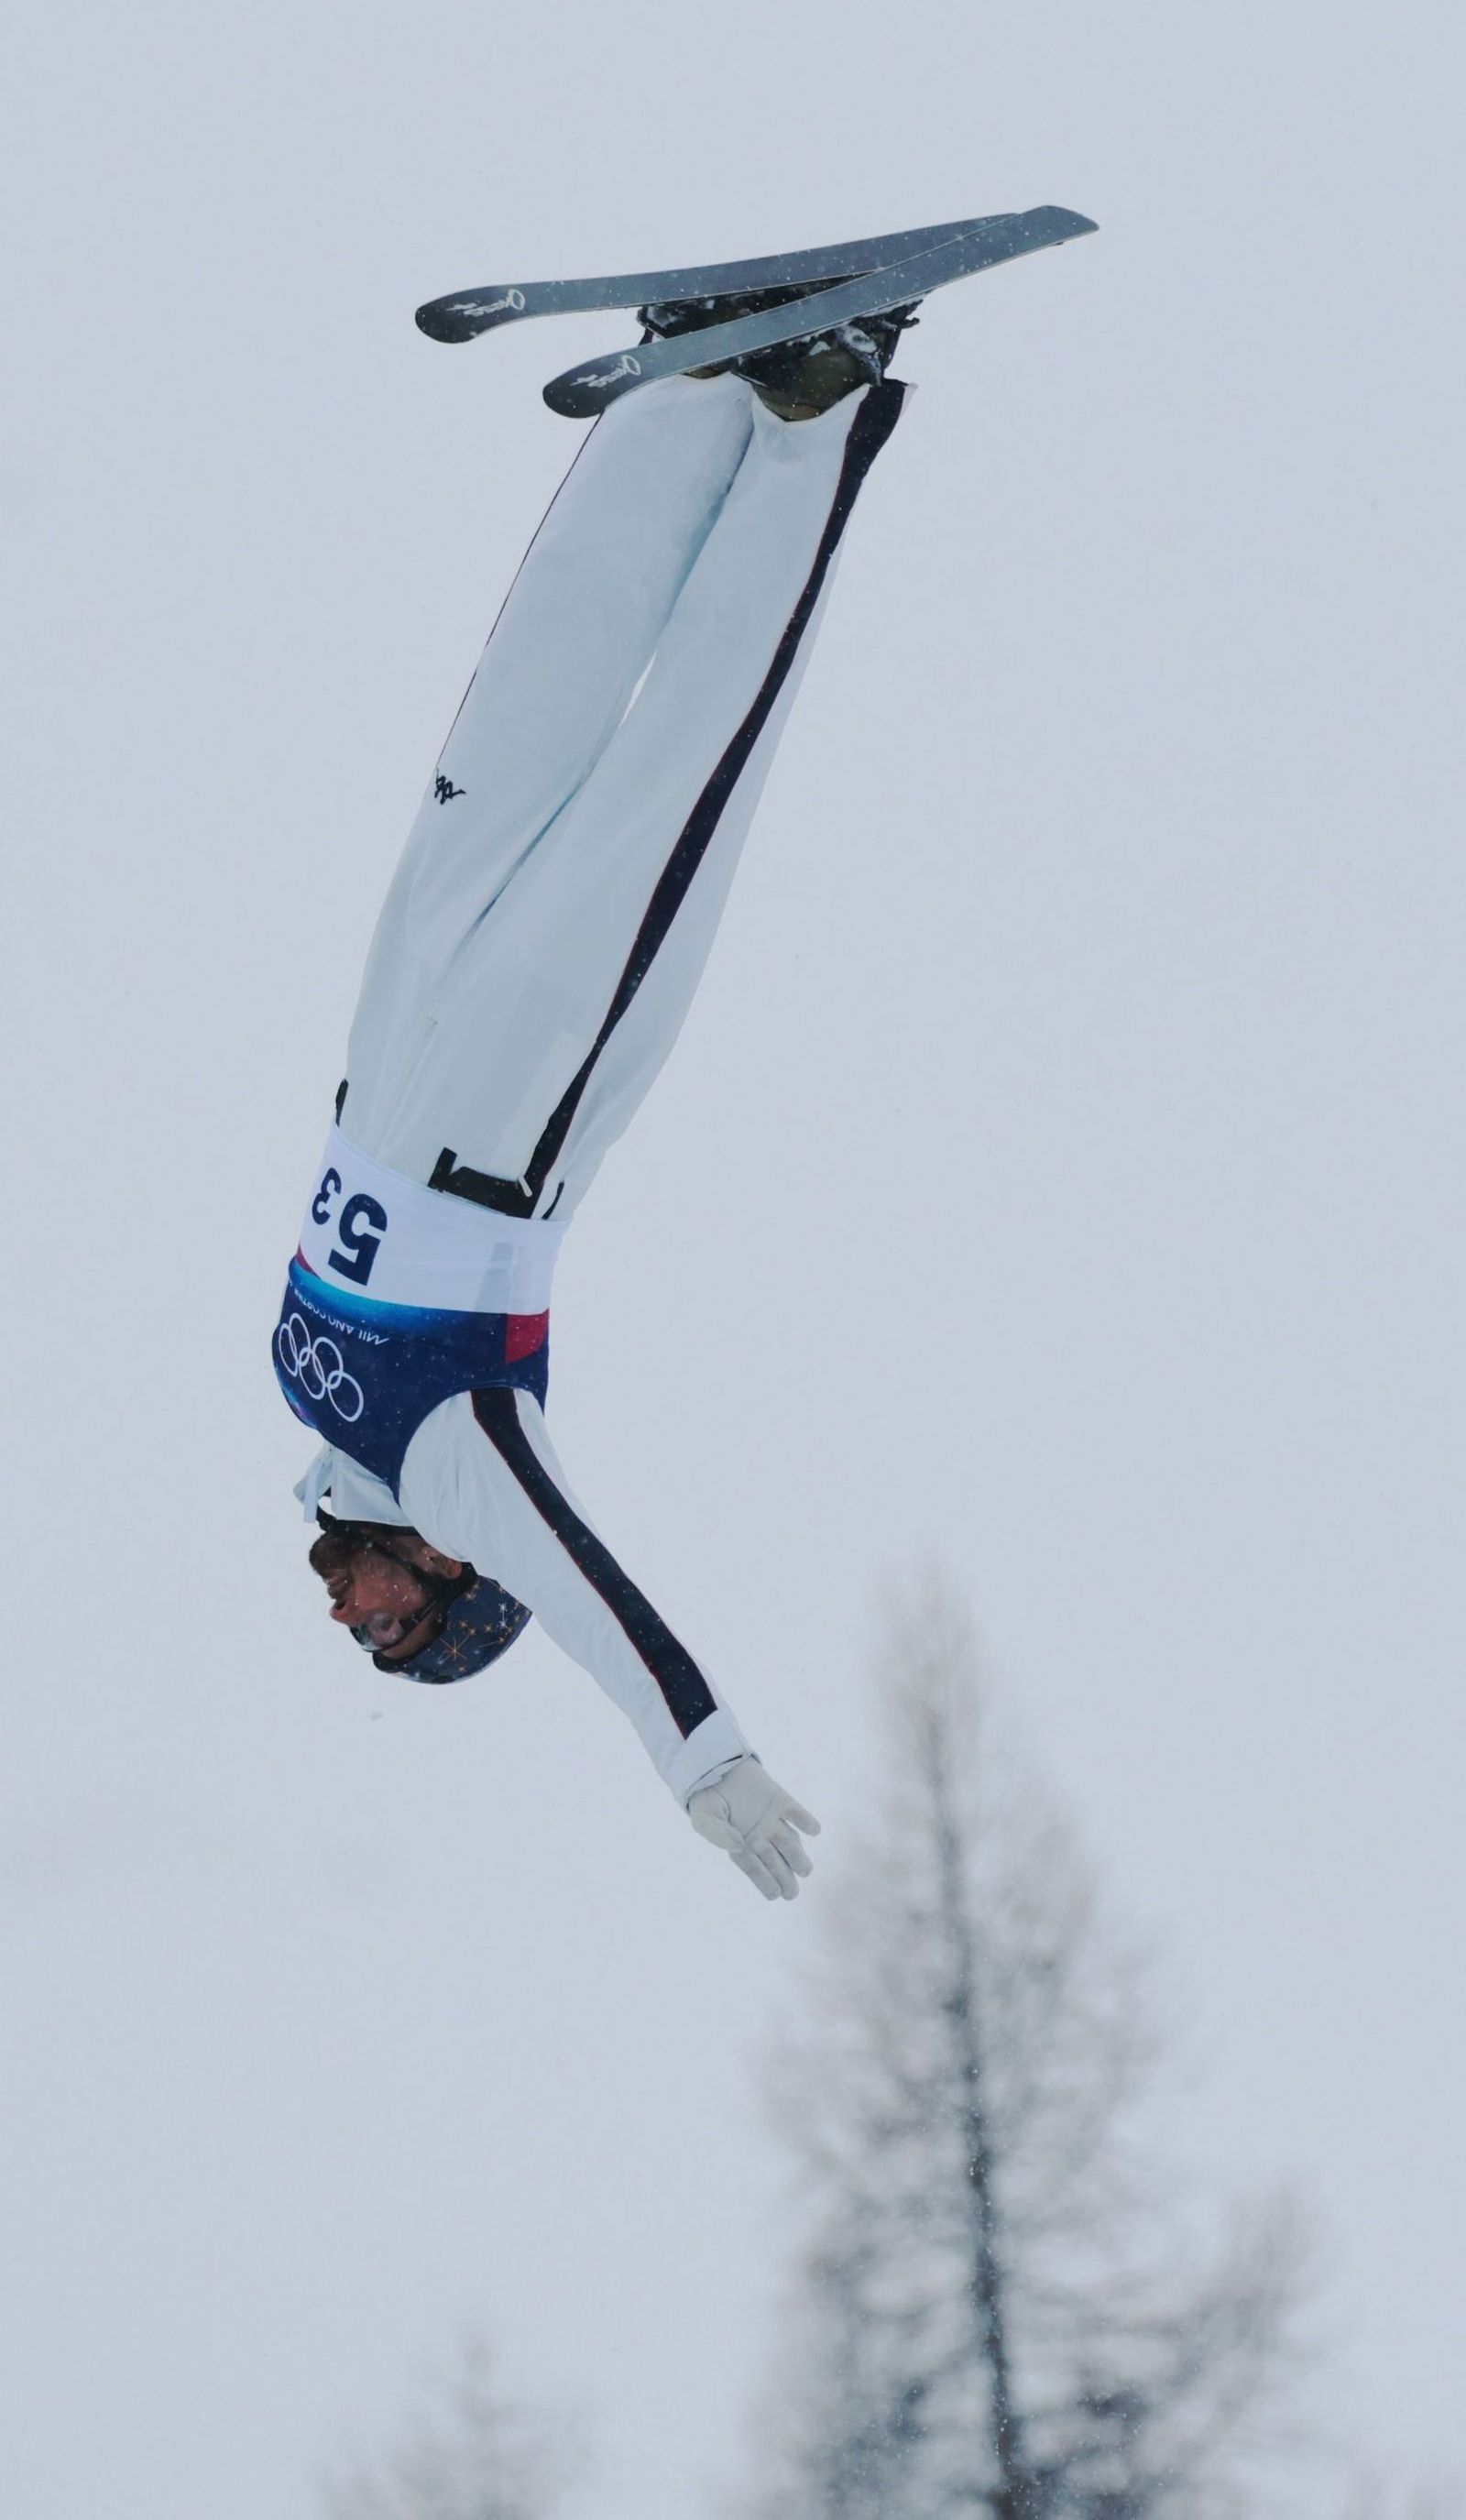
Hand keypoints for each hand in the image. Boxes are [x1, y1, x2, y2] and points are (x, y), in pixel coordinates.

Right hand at [687, 1758, 819, 1900]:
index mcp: (742, 1848)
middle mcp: (760, 1837)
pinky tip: (813, 1830)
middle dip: (787, 1880)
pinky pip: (797, 1813)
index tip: (775, 1894)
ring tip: (805, 1870)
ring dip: (799, 1857)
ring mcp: (772, 1820)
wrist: (714, 1768)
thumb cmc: (706, 1799)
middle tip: (793, 1892)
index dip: (767, 1884)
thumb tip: (739, 1845)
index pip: (757, 1872)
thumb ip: (717, 1835)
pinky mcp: (781, 1800)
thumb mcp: (703, 1820)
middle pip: (778, 1863)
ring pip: (791, 1843)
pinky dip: (806, 1821)